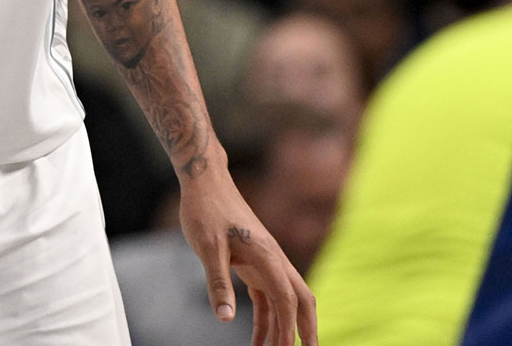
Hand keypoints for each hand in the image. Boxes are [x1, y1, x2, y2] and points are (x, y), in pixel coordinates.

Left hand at [180, 168, 317, 345]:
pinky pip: (266, 297)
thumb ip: (218, 282)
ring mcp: (265, 262)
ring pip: (283, 302)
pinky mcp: (253, 263)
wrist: (205, 181)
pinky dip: (265, 319)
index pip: (286, 299)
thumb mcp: (208, 247)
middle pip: (300, 300)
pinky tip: (257, 339)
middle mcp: (273, 260)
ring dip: (281, 329)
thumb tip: (225, 318)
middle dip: (306, 330)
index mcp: (268, 255)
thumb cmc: (206, 210)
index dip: (288, 328)